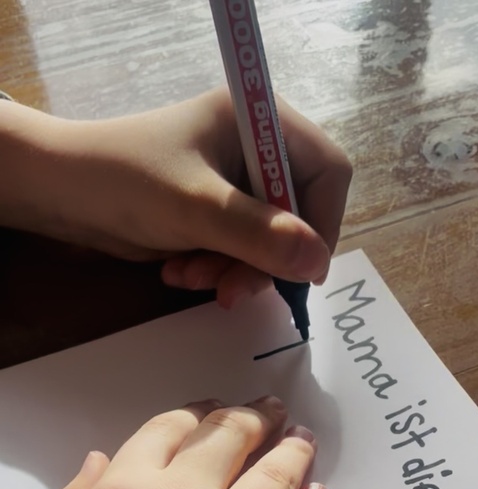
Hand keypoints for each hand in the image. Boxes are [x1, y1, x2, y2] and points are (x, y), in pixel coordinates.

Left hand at [0, 90, 351, 306]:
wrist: (60, 193)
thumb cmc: (126, 181)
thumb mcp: (198, 210)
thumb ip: (261, 236)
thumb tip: (317, 264)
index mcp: (258, 121)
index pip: (327, 172)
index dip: (322, 223)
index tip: (301, 268)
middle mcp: (253, 148)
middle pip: (298, 214)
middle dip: (264, 257)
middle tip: (234, 287)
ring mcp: (233, 182)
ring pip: (268, 242)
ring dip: (235, 269)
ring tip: (194, 277)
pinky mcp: (213, 212)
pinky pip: (239, 250)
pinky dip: (215, 267)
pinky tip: (179, 270)